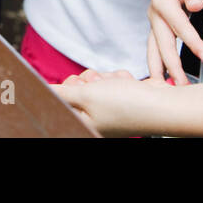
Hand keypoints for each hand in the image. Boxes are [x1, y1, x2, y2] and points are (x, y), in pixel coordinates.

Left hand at [52, 69, 169, 136]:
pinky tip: (128, 85)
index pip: (61, 101)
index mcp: (83, 124)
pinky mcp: (120, 98)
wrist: (163, 103)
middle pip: (76, 89)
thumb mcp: (85, 95)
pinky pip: (110, 81)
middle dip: (87, 80)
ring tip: (116, 85)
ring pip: (94, 81)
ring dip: (105, 78)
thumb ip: (60, 92)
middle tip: (97, 84)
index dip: (68, 88)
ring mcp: (108, 109)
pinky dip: (118, 79)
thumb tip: (39, 91)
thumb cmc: (126, 104)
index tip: (78, 84)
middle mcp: (94, 119)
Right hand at [146, 0, 202, 84]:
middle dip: (172, 66)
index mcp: (162, 0)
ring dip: (159, 68)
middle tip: (183, 86)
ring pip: (154, 48)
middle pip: (162, 44)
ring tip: (165, 87)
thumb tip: (195, 4)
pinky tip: (164, 74)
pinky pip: (157, 45)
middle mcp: (155, 13)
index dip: (193, 44)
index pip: (180, 27)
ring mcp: (155, 19)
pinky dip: (159, 61)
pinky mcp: (159, 24)